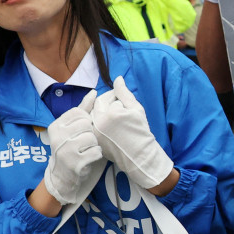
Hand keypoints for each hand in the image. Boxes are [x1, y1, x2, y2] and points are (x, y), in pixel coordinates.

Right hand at [42, 91, 103, 205]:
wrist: (62, 176)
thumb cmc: (70, 148)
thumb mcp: (72, 128)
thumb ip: (83, 110)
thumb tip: (94, 92)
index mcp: (56, 125)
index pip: (79, 113)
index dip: (86, 120)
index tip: (82, 129)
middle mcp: (58, 137)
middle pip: (86, 124)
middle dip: (90, 133)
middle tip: (85, 142)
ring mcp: (65, 151)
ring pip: (92, 138)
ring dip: (94, 144)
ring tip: (87, 150)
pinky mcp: (75, 164)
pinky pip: (96, 151)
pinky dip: (96, 154)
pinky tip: (89, 158)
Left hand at [91, 76, 173, 190]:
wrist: (139, 155)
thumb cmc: (141, 131)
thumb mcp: (136, 109)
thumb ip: (124, 93)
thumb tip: (117, 78)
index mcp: (109, 114)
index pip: (106, 98)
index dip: (115, 97)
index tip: (123, 102)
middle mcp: (98, 123)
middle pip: (97, 106)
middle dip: (107, 104)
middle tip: (120, 110)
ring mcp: (94, 133)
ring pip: (93, 115)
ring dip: (102, 113)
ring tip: (115, 119)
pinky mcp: (93, 140)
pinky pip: (92, 126)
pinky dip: (99, 123)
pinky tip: (110, 126)